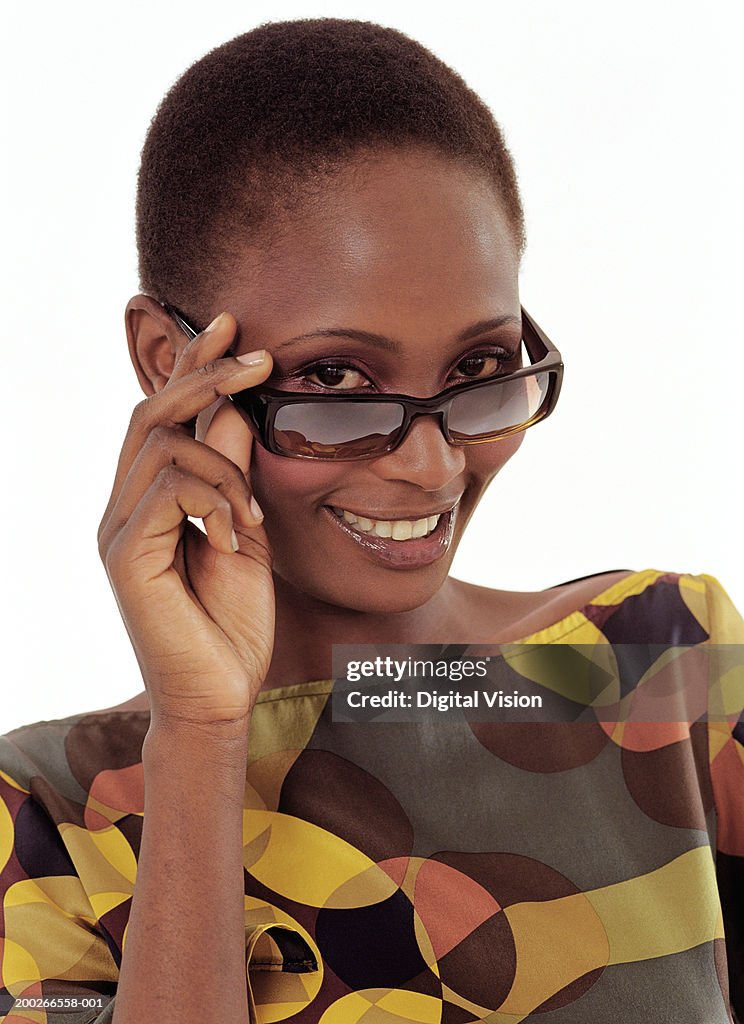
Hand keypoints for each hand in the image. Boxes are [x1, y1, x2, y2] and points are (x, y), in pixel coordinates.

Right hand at [98, 312, 274, 730]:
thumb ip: (235, 473)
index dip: (195, 365)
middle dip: (205, 375)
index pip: (167, 416)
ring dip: (224, 463)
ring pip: (161, 444)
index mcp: (153, 499)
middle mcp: (126, 507)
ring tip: (254, 514)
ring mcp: (120, 531)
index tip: (231, 323)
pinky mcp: (125, 557)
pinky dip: (217, 498)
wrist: (220, 697)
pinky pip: (169, 490)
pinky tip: (240, 535)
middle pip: (152, 413)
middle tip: (258, 357)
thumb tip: (237, 408)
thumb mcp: (245, 531)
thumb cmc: (233, 621)